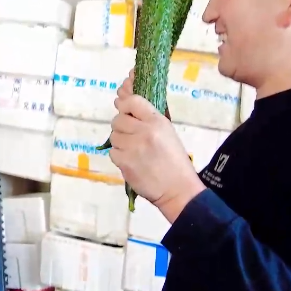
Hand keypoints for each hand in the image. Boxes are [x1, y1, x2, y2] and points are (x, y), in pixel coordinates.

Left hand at [108, 71, 204, 222]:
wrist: (177, 189)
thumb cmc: (175, 161)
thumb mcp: (167, 133)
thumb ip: (148, 119)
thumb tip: (124, 103)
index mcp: (157, 121)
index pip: (133, 101)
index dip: (125, 104)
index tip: (125, 110)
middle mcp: (144, 131)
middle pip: (118, 119)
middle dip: (121, 126)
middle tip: (131, 136)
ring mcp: (132, 146)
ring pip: (113, 136)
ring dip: (120, 141)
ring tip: (133, 150)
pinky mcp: (124, 162)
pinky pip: (113, 152)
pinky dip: (119, 155)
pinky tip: (131, 160)